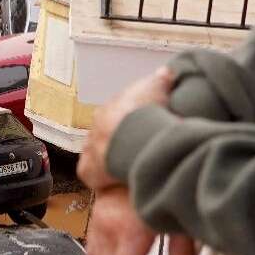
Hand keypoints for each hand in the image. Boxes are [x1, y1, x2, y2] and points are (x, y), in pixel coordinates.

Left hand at [79, 67, 173, 190]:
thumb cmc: (145, 111)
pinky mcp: (88, 170)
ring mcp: (89, 149)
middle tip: (137, 150)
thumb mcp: (157, 88)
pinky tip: (117, 182)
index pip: (116, 118)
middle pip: (106, 137)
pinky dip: (103, 179)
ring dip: (111, 160)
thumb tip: (166, 72)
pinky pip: (93, 175)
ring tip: (130, 166)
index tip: (141, 129)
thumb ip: (161, 79)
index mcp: (108, 111)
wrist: (133, 134)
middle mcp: (94, 128)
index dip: (129, 124)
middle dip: (118, 142)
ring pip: (99, 155)